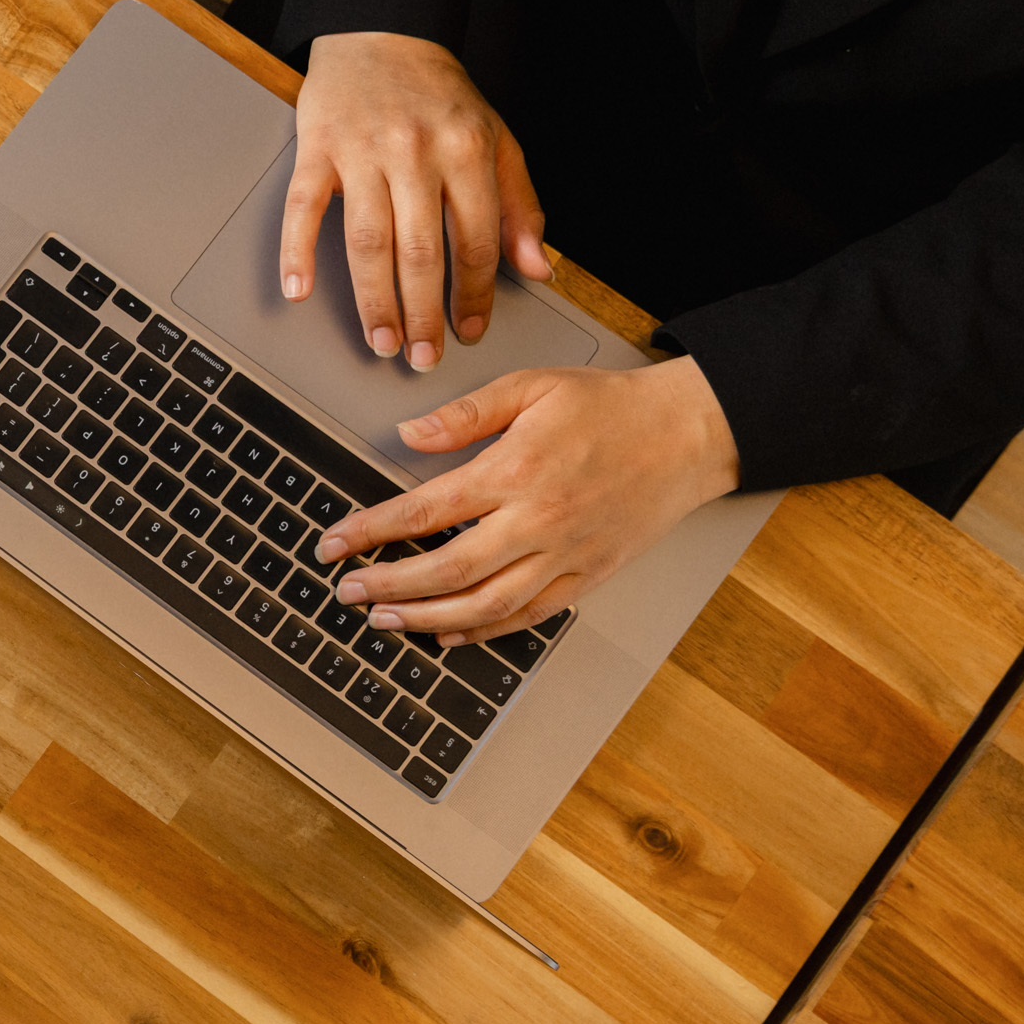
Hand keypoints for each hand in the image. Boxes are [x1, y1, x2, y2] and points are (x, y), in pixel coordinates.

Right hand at [287, 32, 550, 372]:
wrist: (383, 32)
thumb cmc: (440, 94)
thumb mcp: (496, 139)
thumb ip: (519, 205)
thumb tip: (535, 269)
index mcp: (467, 150)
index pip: (476, 238)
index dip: (475, 293)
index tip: (469, 330)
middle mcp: (416, 151)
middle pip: (421, 249)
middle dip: (424, 311)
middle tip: (423, 356)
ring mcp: (363, 151)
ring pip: (368, 240)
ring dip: (374, 299)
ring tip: (381, 340)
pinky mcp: (317, 147)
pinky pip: (303, 207)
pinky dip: (297, 250)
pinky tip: (298, 290)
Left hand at [314, 357, 741, 641]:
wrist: (690, 432)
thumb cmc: (611, 407)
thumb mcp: (531, 387)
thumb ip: (464, 414)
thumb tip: (407, 433)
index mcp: (516, 470)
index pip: (425, 511)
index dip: (370, 532)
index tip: (334, 545)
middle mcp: (539, 520)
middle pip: (447, 568)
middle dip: (387, 585)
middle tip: (347, 591)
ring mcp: (566, 554)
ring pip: (485, 604)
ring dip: (426, 619)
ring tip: (384, 619)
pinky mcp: (590, 575)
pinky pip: (529, 615)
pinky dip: (485, 631)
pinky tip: (449, 635)